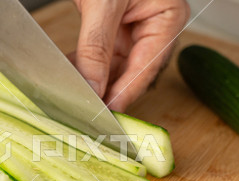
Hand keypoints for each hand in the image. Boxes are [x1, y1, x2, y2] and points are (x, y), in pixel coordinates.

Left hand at [70, 0, 189, 111]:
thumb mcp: (104, 3)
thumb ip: (97, 46)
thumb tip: (93, 86)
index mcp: (168, 17)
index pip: (146, 66)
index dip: (125, 92)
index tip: (107, 111)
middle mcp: (154, 26)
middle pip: (130, 71)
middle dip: (106, 88)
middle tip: (86, 106)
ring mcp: (134, 28)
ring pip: (113, 66)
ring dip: (92, 79)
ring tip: (74, 91)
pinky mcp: (114, 27)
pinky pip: (101, 54)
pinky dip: (84, 64)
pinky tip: (70, 73)